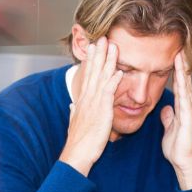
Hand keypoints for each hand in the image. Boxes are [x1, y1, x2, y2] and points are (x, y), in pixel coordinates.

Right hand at [59, 39, 121, 176]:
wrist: (77, 154)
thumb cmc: (78, 142)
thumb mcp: (74, 122)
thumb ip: (74, 111)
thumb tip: (72, 104)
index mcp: (82, 100)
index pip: (87, 75)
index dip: (91, 60)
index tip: (93, 47)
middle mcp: (87, 98)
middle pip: (93, 71)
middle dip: (98, 54)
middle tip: (103, 37)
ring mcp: (94, 103)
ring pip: (101, 77)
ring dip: (108, 61)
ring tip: (112, 46)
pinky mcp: (101, 111)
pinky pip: (109, 92)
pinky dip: (114, 80)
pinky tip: (119, 71)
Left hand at [161, 52, 191, 189]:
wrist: (185, 163)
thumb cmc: (178, 149)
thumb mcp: (169, 129)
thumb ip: (168, 118)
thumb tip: (166, 109)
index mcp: (183, 109)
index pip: (179, 86)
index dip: (176, 72)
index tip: (173, 57)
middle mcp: (188, 107)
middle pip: (185, 82)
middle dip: (181, 65)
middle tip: (179, 48)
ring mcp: (190, 112)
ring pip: (186, 87)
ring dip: (183, 71)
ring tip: (180, 55)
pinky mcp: (188, 118)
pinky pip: (185, 98)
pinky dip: (184, 86)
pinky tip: (182, 76)